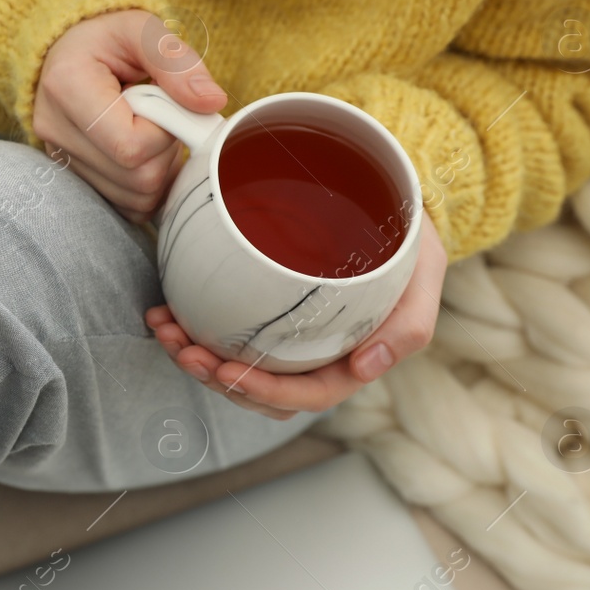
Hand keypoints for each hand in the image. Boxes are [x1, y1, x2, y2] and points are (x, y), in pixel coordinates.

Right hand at [32, 9, 227, 223]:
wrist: (68, 51)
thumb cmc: (107, 37)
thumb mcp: (142, 30)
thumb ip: (177, 62)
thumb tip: (210, 102)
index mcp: (67, 86)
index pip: (130, 145)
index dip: (164, 131)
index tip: (166, 103)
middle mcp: (54, 130)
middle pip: (136, 177)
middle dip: (165, 150)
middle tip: (161, 116)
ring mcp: (60, 158)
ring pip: (135, 198)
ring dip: (159, 169)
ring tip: (148, 129)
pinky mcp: (73, 177)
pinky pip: (126, 206)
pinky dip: (147, 184)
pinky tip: (143, 151)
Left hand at [145, 211, 447, 419]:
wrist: (385, 195)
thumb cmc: (405, 237)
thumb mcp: (424, 273)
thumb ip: (408, 324)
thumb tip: (367, 369)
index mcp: (351, 358)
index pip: (308, 394)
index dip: (265, 390)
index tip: (228, 371)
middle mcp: (314, 354)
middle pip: (261, 390)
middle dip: (216, 378)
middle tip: (183, 349)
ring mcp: (284, 334)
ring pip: (235, 367)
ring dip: (193, 356)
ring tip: (165, 330)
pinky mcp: (259, 308)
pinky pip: (221, 332)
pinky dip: (190, 328)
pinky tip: (165, 312)